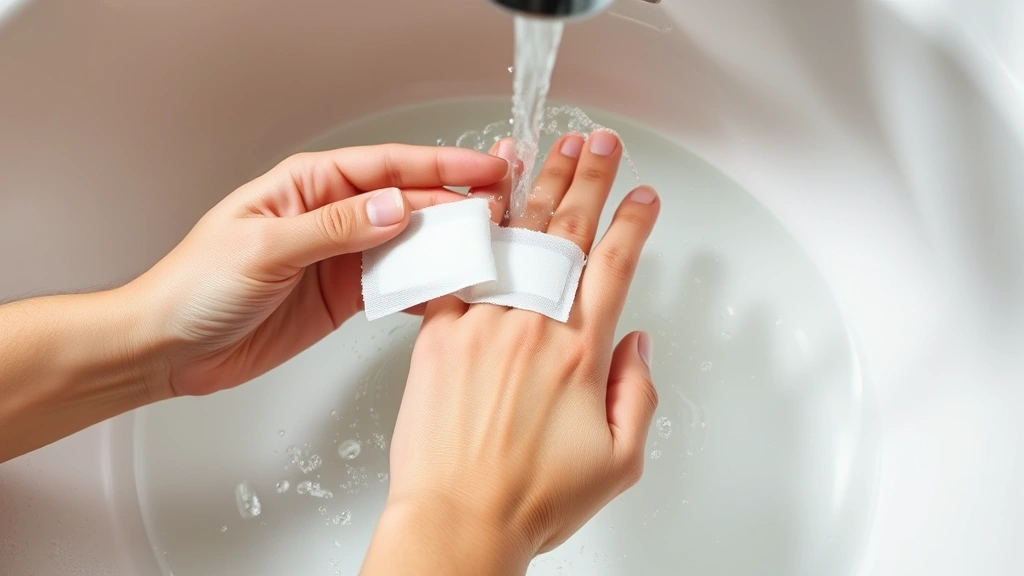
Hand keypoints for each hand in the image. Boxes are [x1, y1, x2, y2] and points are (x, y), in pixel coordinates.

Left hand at [128, 145, 508, 397]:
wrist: (168, 348)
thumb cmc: (195, 286)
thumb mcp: (264, 247)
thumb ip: (334, 229)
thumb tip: (395, 209)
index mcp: (309, 186)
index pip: (388, 168)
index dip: (442, 169)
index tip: (487, 172)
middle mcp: (332, 215)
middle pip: (409, 203)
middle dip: (458, 206)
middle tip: (504, 214)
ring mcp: (342, 256)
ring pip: (410, 243)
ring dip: (448, 247)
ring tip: (491, 252)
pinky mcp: (344, 296)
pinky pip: (396, 285)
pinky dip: (426, 287)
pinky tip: (452, 290)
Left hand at [363, 131, 660, 573]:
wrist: (457, 520)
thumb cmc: (529, 499)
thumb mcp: (619, 461)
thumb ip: (638, 394)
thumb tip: (636, 345)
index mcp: (581, 353)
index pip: (615, 265)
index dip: (634, 223)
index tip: (644, 196)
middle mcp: (534, 326)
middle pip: (569, 233)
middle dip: (590, 178)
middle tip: (601, 142)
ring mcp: (484, 323)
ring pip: (516, 236)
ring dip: (539, 184)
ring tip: (554, 146)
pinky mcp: (440, 332)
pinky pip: (458, 265)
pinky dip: (473, 225)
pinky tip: (484, 192)